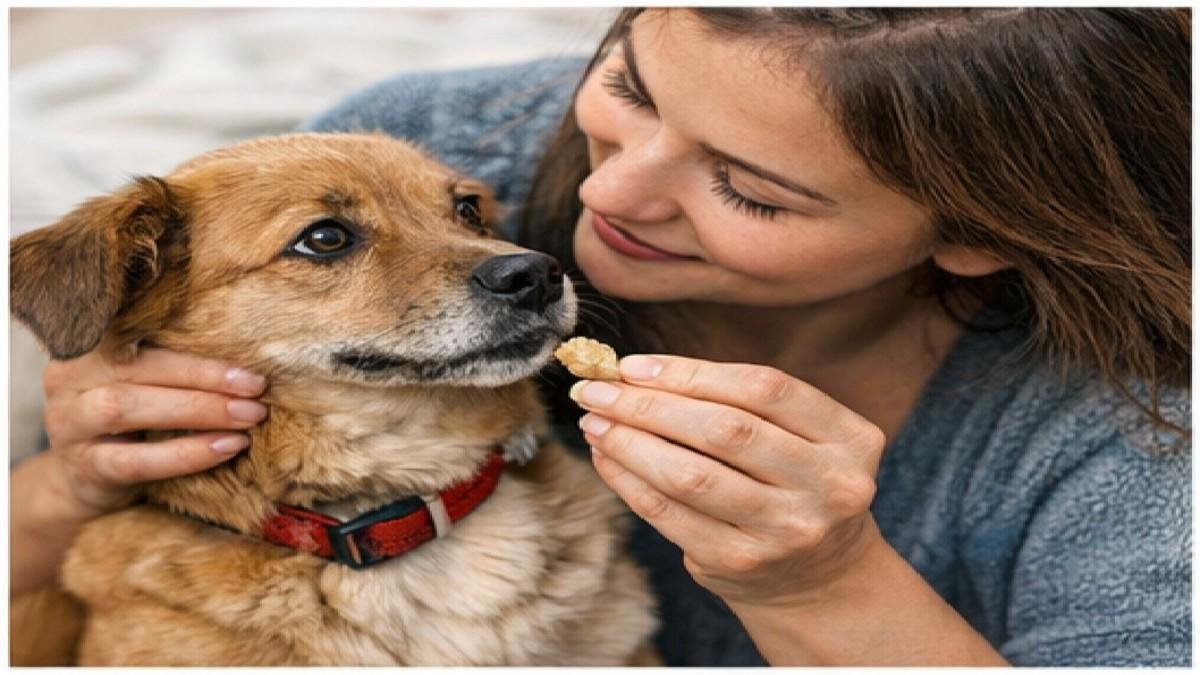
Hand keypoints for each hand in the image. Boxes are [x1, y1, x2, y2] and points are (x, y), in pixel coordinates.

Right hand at [40, 347, 268, 516]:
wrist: (85, 481)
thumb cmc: (132, 422)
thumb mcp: (147, 384)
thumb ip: (178, 365)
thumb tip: (249, 359)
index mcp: (90, 346)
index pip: (144, 336)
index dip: (198, 350)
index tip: (250, 366)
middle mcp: (70, 378)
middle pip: (136, 369)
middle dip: (203, 379)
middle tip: (256, 391)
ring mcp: (68, 423)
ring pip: (124, 408)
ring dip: (195, 411)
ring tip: (247, 418)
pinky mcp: (81, 466)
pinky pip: (133, 460)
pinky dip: (185, 454)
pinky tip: (225, 448)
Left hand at [570, 354, 886, 608]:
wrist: (821, 580)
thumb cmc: (795, 486)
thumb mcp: (801, 439)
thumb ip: (738, 402)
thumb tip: (635, 373)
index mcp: (850, 439)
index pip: (764, 388)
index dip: (692, 372)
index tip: (634, 365)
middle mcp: (829, 486)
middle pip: (725, 430)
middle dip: (649, 404)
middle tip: (598, 389)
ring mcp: (785, 531)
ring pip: (691, 475)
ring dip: (630, 442)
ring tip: (594, 422)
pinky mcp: (741, 563)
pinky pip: (670, 514)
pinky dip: (628, 481)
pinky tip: (606, 458)